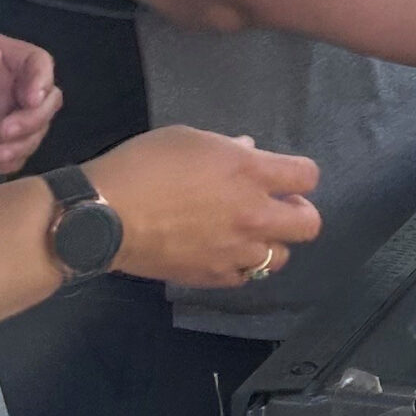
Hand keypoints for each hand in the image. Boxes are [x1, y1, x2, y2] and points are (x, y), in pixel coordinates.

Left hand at [0, 32, 61, 175]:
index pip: (37, 63)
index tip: (31, 100)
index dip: (42, 80)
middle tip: (5, 132)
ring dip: (25, 144)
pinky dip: (11, 161)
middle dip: (35, 119)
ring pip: (35, 129)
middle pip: (46, 99)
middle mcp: (6, 84)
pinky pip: (13, 152)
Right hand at [95, 126, 324, 287]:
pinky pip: (245, 276)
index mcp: (250, 173)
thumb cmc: (144, 165)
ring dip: (270, 243)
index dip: (300, 175)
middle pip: (309, 225)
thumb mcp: (189, 139)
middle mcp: (253, 215)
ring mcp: (235, 251)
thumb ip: (227, 147)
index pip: (307, 176)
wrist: (106, 215)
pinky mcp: (214, 276)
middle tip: (275, 207)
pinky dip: (240, 265)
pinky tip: (223, 252)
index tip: (284, 177)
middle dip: (298, 214)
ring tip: (246, 233)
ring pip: (281, 257)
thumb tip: (248, 149)